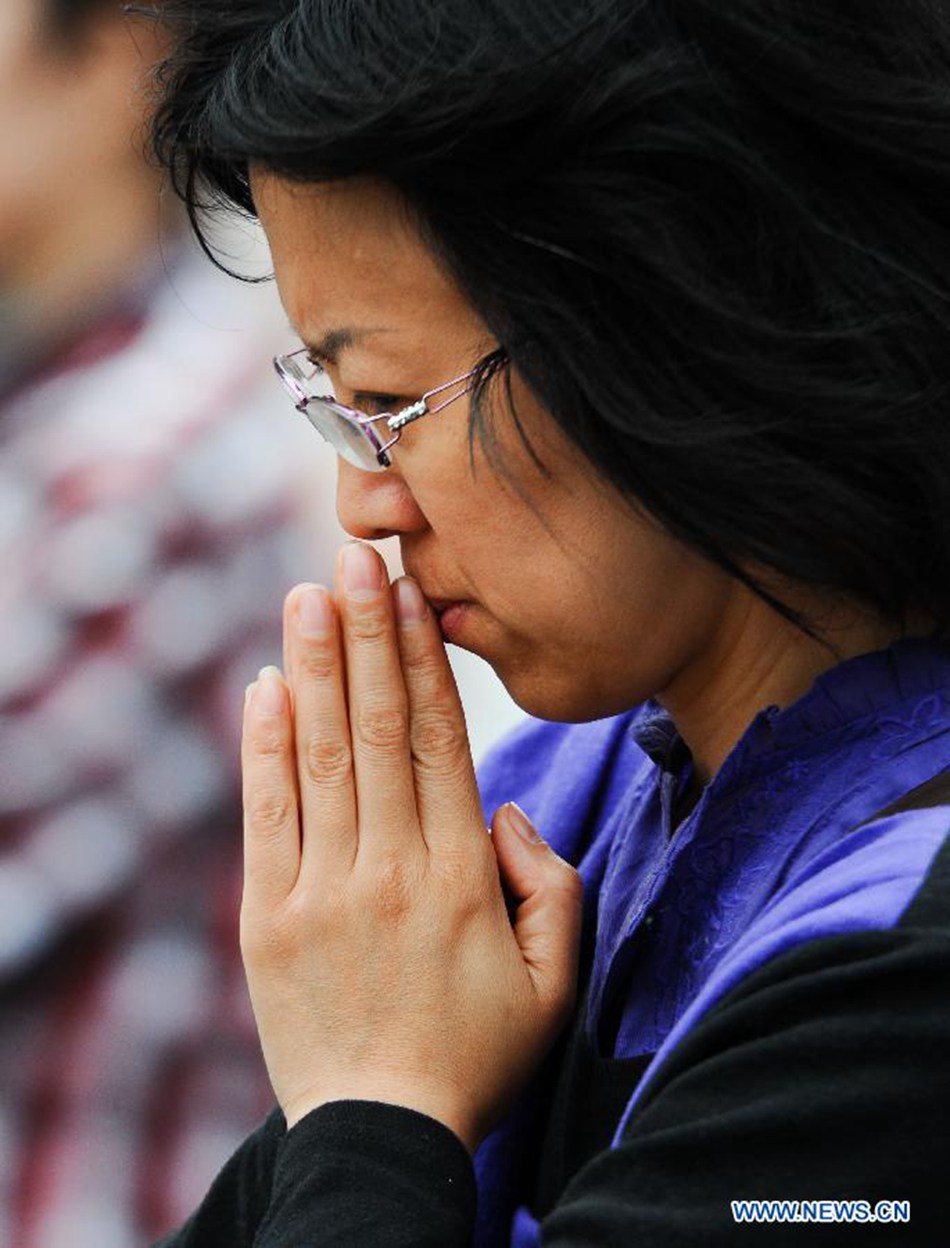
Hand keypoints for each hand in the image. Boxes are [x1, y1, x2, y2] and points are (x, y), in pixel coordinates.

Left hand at [240, 541, 582, 1152]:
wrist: (380, 1136)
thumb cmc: (476, 1056)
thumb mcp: (555, 982)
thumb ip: (553, 886)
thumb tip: (509, 809)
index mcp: (461, 875)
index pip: (443, 740)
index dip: (427, 660)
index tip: (414, 595)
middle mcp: (391, 867)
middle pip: (380, 727)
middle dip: (369, 634)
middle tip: (356, 557)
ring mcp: (324, 889)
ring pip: (323, 756)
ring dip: (316, 668)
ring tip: (308, 595)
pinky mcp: (268, 917)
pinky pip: (267, 816)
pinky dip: (264, 748)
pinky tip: (265, 686)